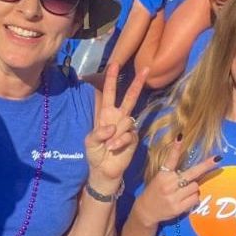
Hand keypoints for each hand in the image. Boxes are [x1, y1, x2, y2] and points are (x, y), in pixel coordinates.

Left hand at [84, 64, 145, 183]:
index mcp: (105, 115)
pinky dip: (119, 142)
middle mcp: (118, 118)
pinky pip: (128, 135)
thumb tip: (112, 127)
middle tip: (145, 69)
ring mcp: (127, 128)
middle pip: (129, 97)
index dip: (111, 79)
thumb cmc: (95, 154)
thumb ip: (98, 133)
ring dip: (116, 135)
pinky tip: (113, 149)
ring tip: (108, 146)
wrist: (104, 171)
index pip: (109, 93)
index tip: (115, 64)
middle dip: (136, 84)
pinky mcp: (133, 138)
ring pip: (127, 120)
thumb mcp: (90, 142)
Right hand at [131, 136, 219, 227]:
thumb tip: (193, 170)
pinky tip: (185, 200)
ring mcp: (173, 197)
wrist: (146, 210)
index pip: (171, 159)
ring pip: (195, 187)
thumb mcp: (160, 178)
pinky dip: (193, 198)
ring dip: (194, 188)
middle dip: (206, 166)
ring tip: (184, 192)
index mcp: (163, 175)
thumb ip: (173, 173)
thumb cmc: (155, 192)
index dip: (176, 148)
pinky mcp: (177, 208)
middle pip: (192, 173)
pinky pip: (195, 199)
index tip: (181, 136)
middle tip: (217, 159)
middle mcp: (168, 184)